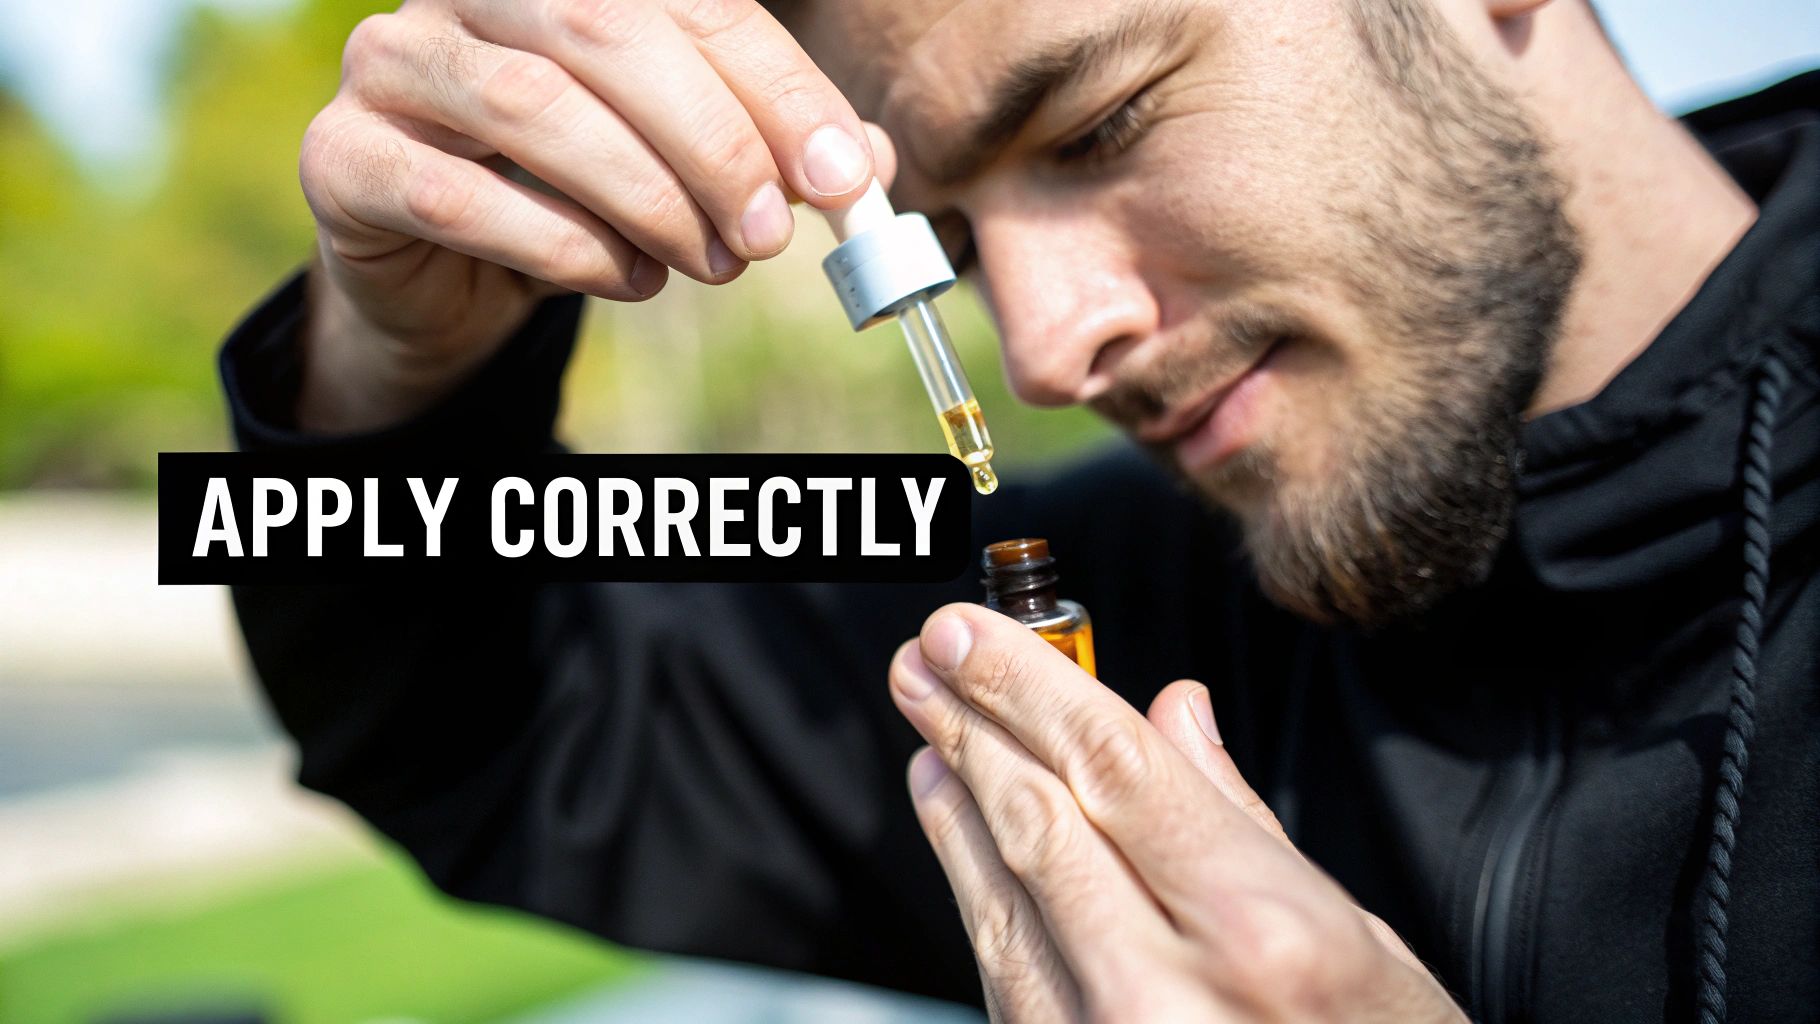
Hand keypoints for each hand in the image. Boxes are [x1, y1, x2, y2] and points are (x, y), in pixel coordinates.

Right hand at [294, 0, 889, 431]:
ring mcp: (393, 62)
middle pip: (607, 30)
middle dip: (712, 141)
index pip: (690, 2)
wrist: (448, 279)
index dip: (778, 87)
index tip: (844, 176)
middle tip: (770, 234)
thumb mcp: (684, 172)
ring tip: (705, 264)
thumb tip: (863, 168)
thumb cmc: (577, 201)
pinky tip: (624, 277)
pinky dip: (563, 246)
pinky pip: (458, 194)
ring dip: (644, 197)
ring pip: (533, 105)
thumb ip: (767, 155)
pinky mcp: (345, 155)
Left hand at [888, 604, 1464, 1021]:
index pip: (1113, 770)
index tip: (971, 631)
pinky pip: (1003, 969)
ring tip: (929, 723)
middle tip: (925, 655)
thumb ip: (1243, 823)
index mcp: (1263, 931)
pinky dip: (971, 884)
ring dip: (956, 796)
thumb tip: (1174, 713)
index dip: (1026, 687)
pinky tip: (956, 825)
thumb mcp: (1364, 943)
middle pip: (1040, 820)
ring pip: (1002, 894)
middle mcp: (1168, 992)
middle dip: (971, 723)